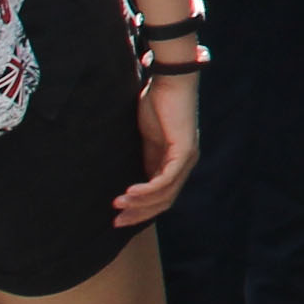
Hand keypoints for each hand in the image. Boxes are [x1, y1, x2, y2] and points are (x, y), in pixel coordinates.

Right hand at [119, 72, 200, 225]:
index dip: (140, 210)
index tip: (118, 217)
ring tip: (118, 205)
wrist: (168, 82)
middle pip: (164, 201)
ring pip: (165, 193)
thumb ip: (141, 156)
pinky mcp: (185, 151)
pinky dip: (148, 189)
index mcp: (173, 163)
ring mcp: (186, 159)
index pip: (161, 197)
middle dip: (139, 213)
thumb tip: (121, 175)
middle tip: (116, 222)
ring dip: (140, 203)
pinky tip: (130, 192)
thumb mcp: (145, 138)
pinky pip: (166, 179)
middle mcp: (184, 164)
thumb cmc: (155, 105)